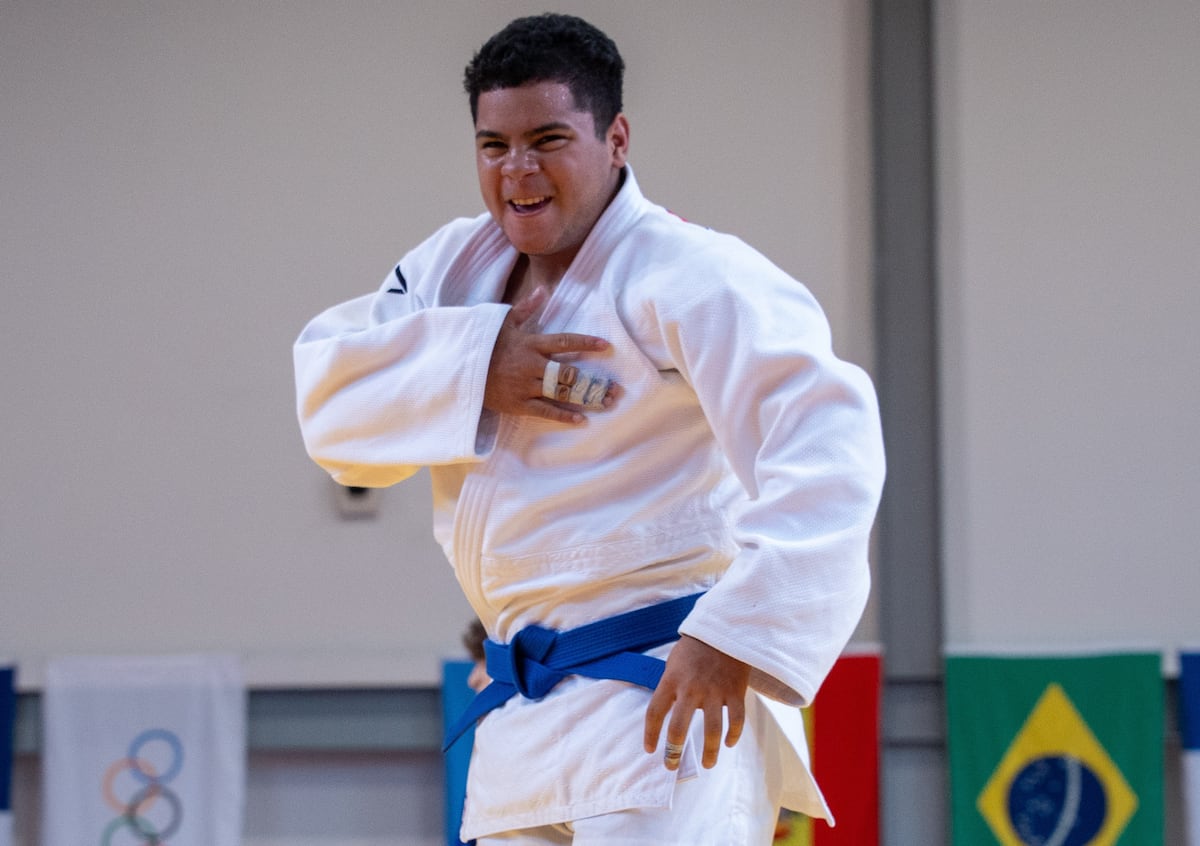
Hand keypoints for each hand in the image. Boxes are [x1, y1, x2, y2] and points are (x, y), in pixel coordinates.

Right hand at [483, 286, 619, 423]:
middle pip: (569, 373)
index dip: (585, 343)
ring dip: (585, 399)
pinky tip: (581, 419)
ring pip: (561, 393)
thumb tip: (544, 290)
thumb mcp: (503, 321)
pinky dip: (564, 416)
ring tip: (605, 403)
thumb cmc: (485, 343)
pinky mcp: (519, 404)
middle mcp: (532, 365)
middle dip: (593, 381)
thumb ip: (526, 307)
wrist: (461, 369)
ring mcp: (526, 386)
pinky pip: (545, 411)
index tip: (605, 345)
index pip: (564, 341)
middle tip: (615, 388)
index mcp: (531, 343)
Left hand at [643, 635, 749, 770]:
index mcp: (671, 680)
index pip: (654, 713)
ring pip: (711, 730)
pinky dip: (733, 736)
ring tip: (708, 764)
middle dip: (673, 752)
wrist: (722, 629)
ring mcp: (714, 691)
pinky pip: (736, 720)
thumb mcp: (673, 664)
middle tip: (671, 765)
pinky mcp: (735, 691)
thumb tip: (665, 715)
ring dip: (709, 752)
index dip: (650, 735)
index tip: (650, 750)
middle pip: (678, 727)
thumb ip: (669, 688)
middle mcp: (690, 688)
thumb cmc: (693, 650)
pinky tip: (728, 743)